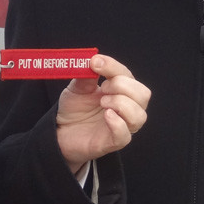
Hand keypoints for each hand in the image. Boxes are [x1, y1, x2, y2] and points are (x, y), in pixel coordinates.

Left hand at [54, 55, 150, 171]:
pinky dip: (118, 123)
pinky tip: (106, 115)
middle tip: (103, 87)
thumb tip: (92, 60)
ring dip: (121, 104)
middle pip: (143, 94)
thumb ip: (86, 75)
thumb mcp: (77, 87)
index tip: (95, 62)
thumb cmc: (74, 109)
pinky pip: (125, 135)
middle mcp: (127, 108)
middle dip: (123, 86)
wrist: (60, 132)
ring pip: (139, 115)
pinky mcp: (113, 142)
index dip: (113, 67)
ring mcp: (122, 126)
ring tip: (102, 102)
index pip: (128, 75)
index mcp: (120, 91)